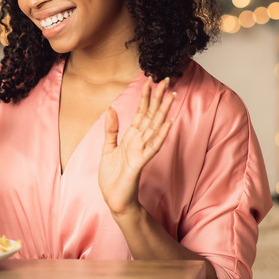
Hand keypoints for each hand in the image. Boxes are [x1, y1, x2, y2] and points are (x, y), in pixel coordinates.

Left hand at [98, 77, 174, 216]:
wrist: (115, 199)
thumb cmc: (113, 177)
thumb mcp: (107, 148)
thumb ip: (111, 129)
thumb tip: (111, 108)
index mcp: (131, 137)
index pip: (140, 113)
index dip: (145, 97)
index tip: (149, 80)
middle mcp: (139, 142)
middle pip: (151, 116)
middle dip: (158, 98)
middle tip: (166, 80)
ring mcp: (141, 151)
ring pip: (154, 127)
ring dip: (163, 112)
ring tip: (171, 95)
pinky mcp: (139, 163)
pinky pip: (151, 147)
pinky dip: (160, 136)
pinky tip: (168, 124)